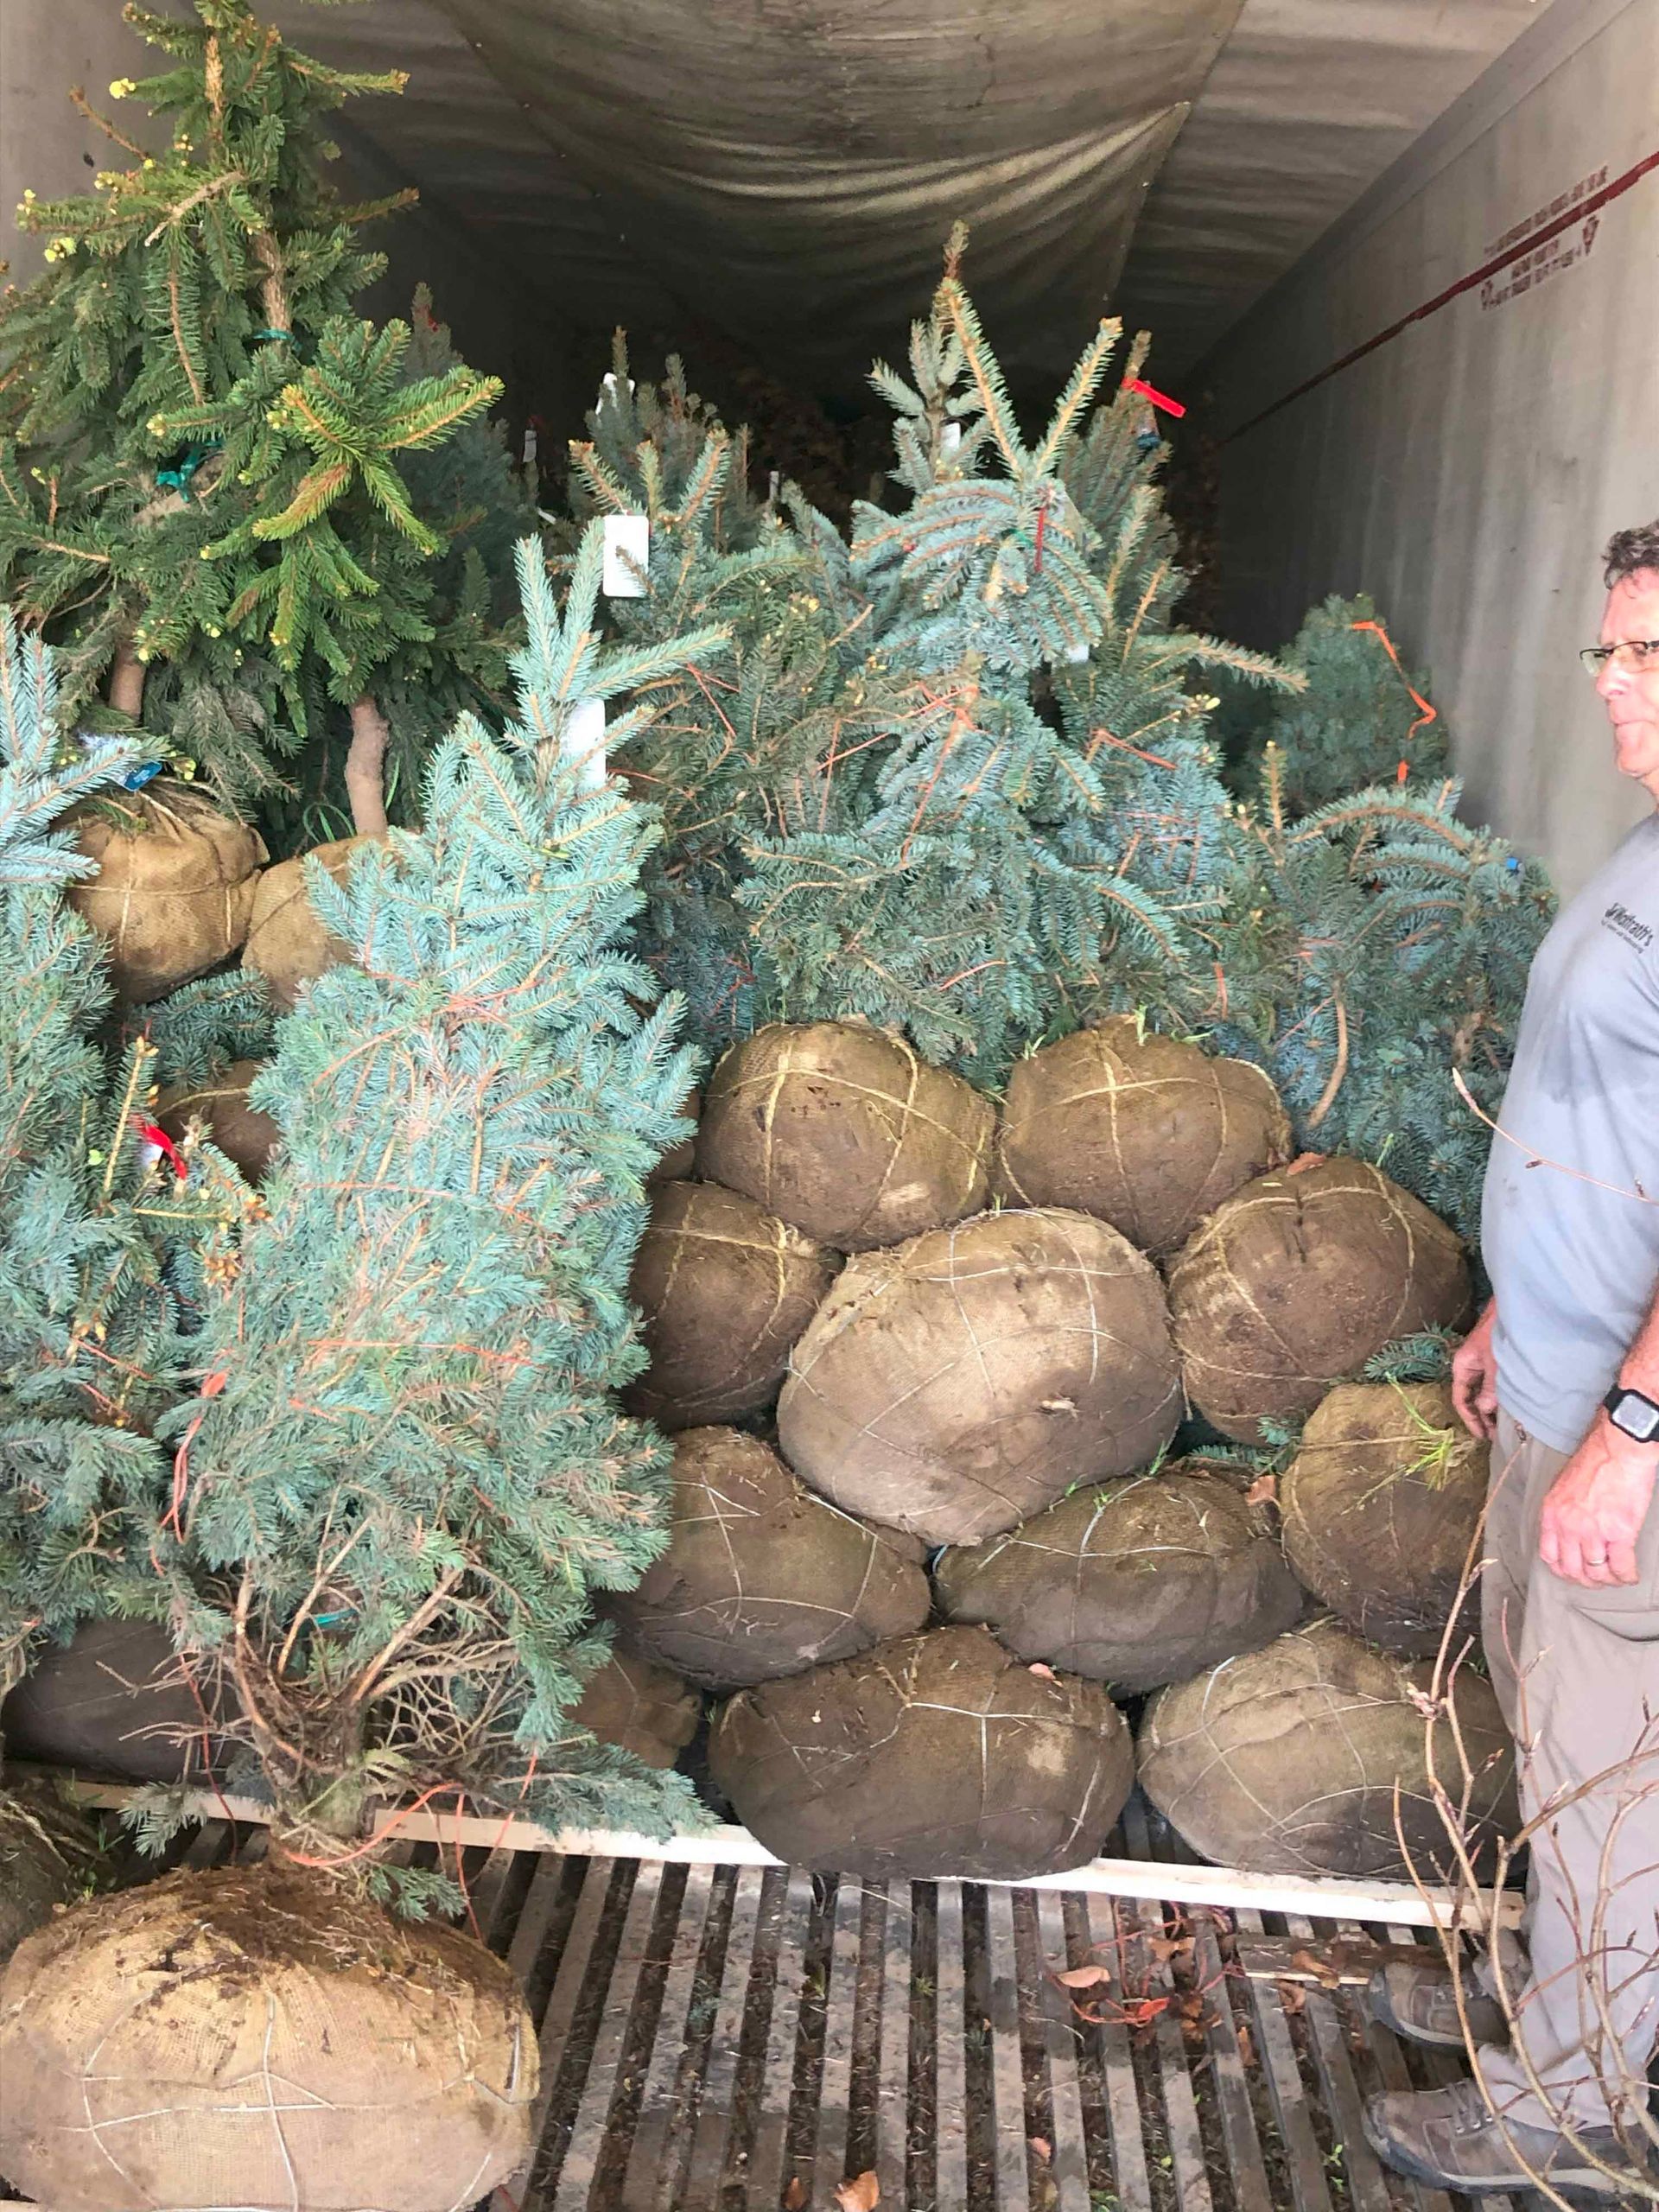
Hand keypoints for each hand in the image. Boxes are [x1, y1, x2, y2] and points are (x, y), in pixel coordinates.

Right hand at [1451, 1300, 1498, 1439]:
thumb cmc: (1499, 1331)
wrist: (1514, 1306)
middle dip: (1482, 1416)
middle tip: (1497, 1434)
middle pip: (1471, 1396)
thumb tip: (1485, 1410)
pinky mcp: (1495, 1359)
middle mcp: (1469, 1366)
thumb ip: (1490, 1388)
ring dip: (1492, 1405)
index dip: (1470, 1419)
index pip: (1460, 1399)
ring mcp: (1483, 1362)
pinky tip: (1512, 1402)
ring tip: (1506, 1421)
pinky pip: (1494, 1382)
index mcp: (1462, 1366)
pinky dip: (1500, 1394)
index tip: (1483, 1435)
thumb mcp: (1495, 1363)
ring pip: (1484, 1390)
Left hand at [1539, 1417, 1658, 1585]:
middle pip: (1573, 1570)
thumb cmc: (1595, 1461)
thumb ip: (1563, 1511)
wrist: (1618, 1449)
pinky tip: (1630, 1575)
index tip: (1574, 1573)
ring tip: (1616, 1577)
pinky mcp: (1619, 1534)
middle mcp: (1568, 1526)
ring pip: (1597, 1573)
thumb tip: (1570, 1531)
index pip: (1550, 1556)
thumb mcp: (1564, 1487)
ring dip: (1609, 1580)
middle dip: (1587, 1580)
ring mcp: (1593, 1532)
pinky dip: (1627, 1576)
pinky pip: (1621, 1568)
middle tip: (1598, 1579)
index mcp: (1552, 1513)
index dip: (1563, 1570)